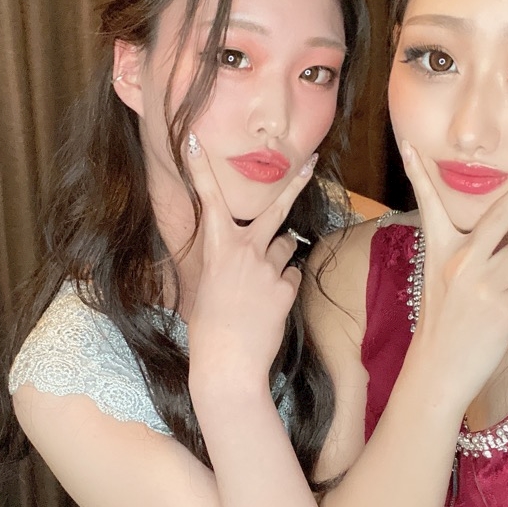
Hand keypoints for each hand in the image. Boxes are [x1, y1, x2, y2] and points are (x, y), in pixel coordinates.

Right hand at [186, 133, 316, 392]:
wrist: (228, 365)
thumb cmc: (208, 330)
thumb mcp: (206, 288)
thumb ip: (225, 264)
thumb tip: (242, 257)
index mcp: (218, 248)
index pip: (210, 200)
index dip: (201, 169)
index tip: (195, 141)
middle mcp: (246, 251)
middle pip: (277, 208)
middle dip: (296, 182)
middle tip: (312, 160)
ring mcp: (269, 268)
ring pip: (286, 248)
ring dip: (280, 258)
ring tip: (261, 286)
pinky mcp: (287, 289)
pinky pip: (292, 278)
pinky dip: (284, 288)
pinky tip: (269, 307)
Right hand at [403, 141, 507, 405]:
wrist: (435, 373)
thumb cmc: (442, 327)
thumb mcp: (439, 282)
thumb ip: (466, 254)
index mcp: (437, 252)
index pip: (426, 204)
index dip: (417, 173)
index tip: (410, 144)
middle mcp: (460, 261)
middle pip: (503, 210)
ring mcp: (483, 282)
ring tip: (505, 291)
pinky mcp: (505, 305)